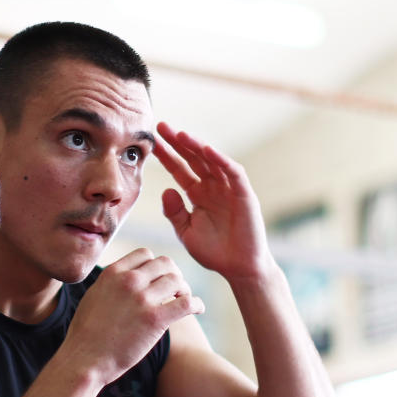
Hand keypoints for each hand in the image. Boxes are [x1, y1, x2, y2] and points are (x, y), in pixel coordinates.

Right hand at [61, 248, 204, 385]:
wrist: (84, 359)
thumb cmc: (86, 334)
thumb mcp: (94, 296)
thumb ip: (112, 284)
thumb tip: (125, 278)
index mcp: (113, 273)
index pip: (145, 254)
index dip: (156, 265)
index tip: (159, 278)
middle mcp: (129, 281)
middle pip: (165, 264)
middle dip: (173, 274)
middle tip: (176, 289)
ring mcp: (142, 299)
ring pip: (177, 280)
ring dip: (185, 289)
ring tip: (184, 300)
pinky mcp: (155, 319)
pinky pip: (187, 303)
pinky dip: (197, 304)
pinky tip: (198, 309)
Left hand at [153, 121, 274, 282]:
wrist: (238, 269)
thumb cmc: (214, 252)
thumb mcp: (186, 232)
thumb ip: (174, 212)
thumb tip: (165, 189)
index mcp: (197, 194)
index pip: (179, 170)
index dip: (166, 156)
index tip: (151, 142)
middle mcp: (213, 187)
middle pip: (193, 159)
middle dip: (178, 143)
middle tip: (162, 127)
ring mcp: (229, 189)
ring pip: (212, 161)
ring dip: (197, 147)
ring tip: (181, 135)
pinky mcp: (244, 195)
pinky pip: (233, 173)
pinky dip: (221, 161)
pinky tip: (207, 150)